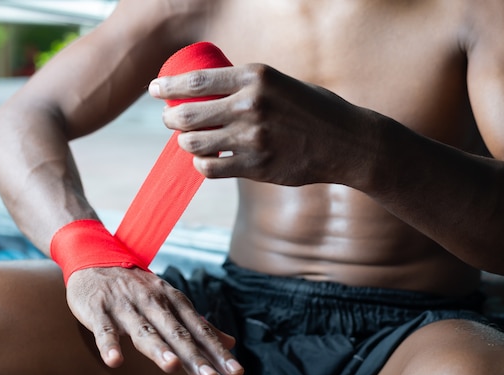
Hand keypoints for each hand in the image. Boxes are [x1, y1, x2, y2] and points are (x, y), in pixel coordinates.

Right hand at [65, 266, 243, 374]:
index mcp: (174, 302)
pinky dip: (109, 344)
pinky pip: (104, 329)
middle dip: (195, 356)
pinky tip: (114, 361)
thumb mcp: (171, 300)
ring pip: (144, 330)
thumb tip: (231, 342)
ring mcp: (126, 306)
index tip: (236, 372)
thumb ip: (199, 324)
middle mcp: (154, 303)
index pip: (200, 330)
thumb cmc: (139, 288)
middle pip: (177, 333)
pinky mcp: (98, 310)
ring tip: (173, 367)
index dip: (218, 351)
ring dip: (158, 348)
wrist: (97, 260)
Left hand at [149, 64, 378, 187]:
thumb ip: (245, 88)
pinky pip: (210, 168)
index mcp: (255, 76)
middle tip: (171, 120)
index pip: (196, 81)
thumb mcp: (280, 84)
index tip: (155, 89)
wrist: (348, 142)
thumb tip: (206, 96)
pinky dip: (202, 165)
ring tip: (190, 142)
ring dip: (186, 143)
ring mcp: (252, 138)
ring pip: (194, 144)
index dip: (168, 86)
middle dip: (171, 119)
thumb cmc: (314, 110)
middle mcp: (250, 105)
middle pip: (187, 115)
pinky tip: (207, 161)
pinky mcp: (257, 166)